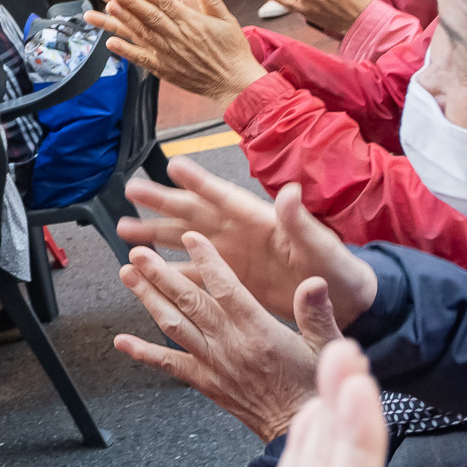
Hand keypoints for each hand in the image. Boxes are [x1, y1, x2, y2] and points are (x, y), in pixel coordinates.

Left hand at [85, 0, 266, 103]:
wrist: (234, 83)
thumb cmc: (231, 50)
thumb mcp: (227, 20)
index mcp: (192, 22)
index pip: (166, 3)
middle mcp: (178, 37)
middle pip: (150, 16)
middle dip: (130, 1)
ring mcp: (168, 54)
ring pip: (143, 33)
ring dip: (124, 20)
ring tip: (108, 6)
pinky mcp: (164, 69)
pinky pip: (141, 59)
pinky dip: (125, 50)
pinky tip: (110, 42)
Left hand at [115, 237, 345, 440]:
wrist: (298, 430)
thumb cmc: (313, 386)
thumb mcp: (327, 347)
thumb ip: (317, 313)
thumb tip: (314, 282)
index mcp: (260, 332)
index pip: (228, 289)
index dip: (207, 262)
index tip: (190, 239)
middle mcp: (230, 345)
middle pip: (189, 303)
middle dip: (160, 275)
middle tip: (138, 253)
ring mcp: (213, 364)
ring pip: (173, 326)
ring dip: (147, 299)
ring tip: (127, 276)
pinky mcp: (204, 382)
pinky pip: (168, 365)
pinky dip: (143, 352)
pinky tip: (122, 341)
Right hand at [118, 158, 378, 323]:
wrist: (342, 302)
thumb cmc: (337, 269)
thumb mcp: (323, 246)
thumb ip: (302, 221)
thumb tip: (291, 191)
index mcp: (261, 220)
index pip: (225, 197)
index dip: (199, 182)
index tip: (173, 165)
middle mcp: (239, 234)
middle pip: (193, 213)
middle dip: (162, 202)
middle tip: (131, 189)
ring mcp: (230, 257)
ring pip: (184, 241)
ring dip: (155, 235)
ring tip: (124, 229)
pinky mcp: (228, 281)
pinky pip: (191, 274)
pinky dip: (167, 272)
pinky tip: (145, 270)